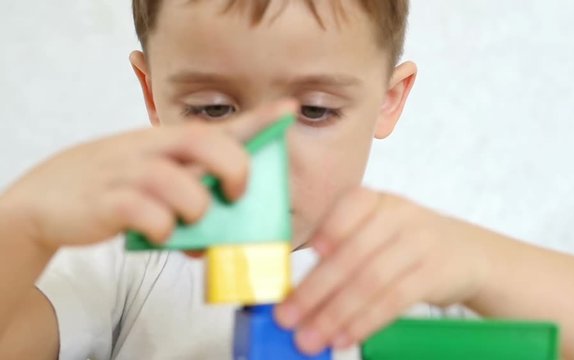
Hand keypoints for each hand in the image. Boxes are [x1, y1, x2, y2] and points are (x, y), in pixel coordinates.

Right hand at [0, 100, 296, 251]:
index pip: (223, 126)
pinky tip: (159, 233)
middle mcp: (154, 150)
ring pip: (178, 184)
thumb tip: (236, 225)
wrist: (52, 197)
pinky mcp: (108, 202)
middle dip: (234, 169)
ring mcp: (129, 173)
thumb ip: (196, 191)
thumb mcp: (157, 173)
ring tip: (189, 223)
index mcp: (171, 142)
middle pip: (206, 142)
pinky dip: (162, 229)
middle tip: (236, 194)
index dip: (259, 119)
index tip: (290, 111)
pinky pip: (145, 214)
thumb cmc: (119, 186)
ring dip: (195, 210)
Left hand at [275, 187, 490, 353]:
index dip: (329, 227)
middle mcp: (398, 215)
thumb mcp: (378, 232)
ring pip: (371, 280)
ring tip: (310, 338)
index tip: (308, 252)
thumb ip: (341, 252)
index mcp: (377, 200)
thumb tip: (297, 293)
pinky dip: (366, 321)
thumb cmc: (405, 245)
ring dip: (335, 313)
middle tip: (287, 317)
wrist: (467, 253)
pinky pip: (394, 300)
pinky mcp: (435, 274)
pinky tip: (345, 336)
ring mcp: (420, 243)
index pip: (350, 205)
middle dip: (316, 289)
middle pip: (353, 252)